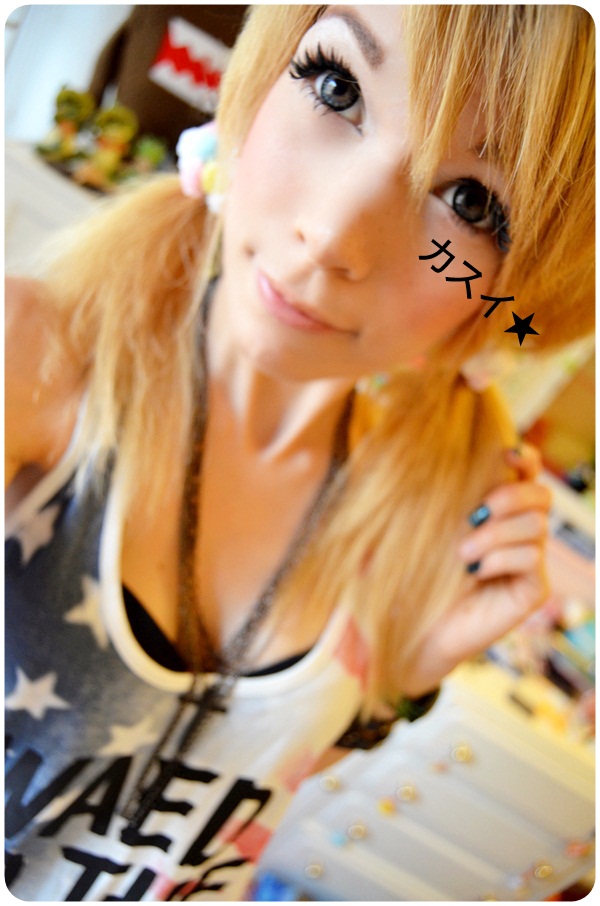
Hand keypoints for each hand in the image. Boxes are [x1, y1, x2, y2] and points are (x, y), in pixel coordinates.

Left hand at [401, 443, 551, 697]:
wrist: (404, 629)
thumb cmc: (400, 574)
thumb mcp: (400, 525)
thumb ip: (405, 486)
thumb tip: (392, 441)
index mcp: (491, 509)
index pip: (524, 472)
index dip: (523, 459)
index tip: (503, 454)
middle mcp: (515, 532)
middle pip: (541, 496)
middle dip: (512, 495)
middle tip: (474, 514)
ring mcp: (526, 562)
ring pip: (537, 526)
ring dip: (496, 534)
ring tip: (461, 553)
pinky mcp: (530, 591)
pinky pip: (532, 560)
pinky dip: (502, 559)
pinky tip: (474, 573)